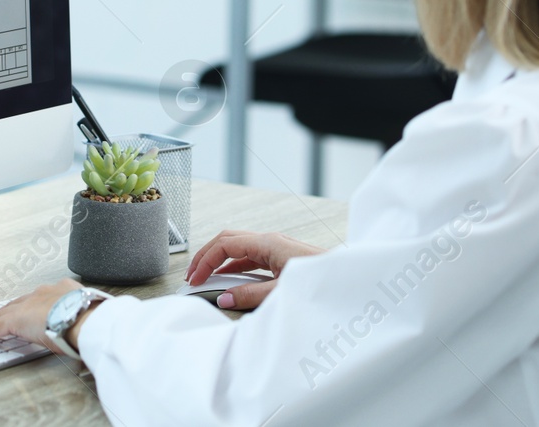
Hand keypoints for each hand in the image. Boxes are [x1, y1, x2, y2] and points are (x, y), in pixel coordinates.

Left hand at [0, 279, 82, 353]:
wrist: (86, 316)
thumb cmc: (93, 316)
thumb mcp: (89, 311)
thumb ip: (82, 316)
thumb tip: (85, 327)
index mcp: (60, 291)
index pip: (36, 300)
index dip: (24, 307)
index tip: (19, 311)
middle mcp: (41, 294)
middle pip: (13, 305)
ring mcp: (28, 305)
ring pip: (0, 314)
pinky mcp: (16, 320)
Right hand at [184, 229, 323, 309]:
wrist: (346, 279)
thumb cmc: (320, 280)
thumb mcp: (281, 292)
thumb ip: (250, 295)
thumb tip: (224, 299)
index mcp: (267, 243)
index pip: (224, 245)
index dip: (205, 261)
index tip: (195, 279)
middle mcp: (270, 241)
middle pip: (227, 239)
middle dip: (206, 256)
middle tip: (192, 275)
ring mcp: (275, 247)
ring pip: (238, 246)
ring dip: (219, 260)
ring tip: (206, 276)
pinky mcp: (281, 256)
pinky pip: (250, 256)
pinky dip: (234, 265)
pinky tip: (230, 278)